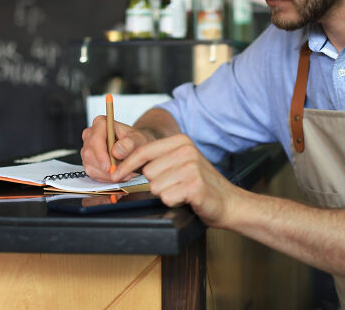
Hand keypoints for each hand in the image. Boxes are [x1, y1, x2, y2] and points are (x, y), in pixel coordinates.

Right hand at [80, 116, 154, 181]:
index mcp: (101, 123)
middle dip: (104, 168)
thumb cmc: (135, 141)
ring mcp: (87, 148)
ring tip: (123, 174)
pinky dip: (104, 177)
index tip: (109, 166)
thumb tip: (116, 151)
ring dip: (106, 174)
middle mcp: (90, 134)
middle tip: (121, 174)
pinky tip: (116, 175)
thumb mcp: (138, 140)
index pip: (95, 139)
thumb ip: (129, 144)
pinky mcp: (88, 160)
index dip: (100, 154)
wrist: (135, 148)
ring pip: (90, 165)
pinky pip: (92, 172)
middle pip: (89, 154)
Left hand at [111, 134, 242, 227]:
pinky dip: (174, 202)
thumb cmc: (199, 185)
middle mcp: (186, 150)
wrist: (229, 202)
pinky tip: (187, 199)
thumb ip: (155, 162)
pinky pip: (167, 197)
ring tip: (181, 192)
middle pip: (147, 172)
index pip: (143, 151)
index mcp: (180, 141)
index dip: (126, 165)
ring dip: (165, 194)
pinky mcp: (195, 185)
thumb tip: (121, 170)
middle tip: (173, 186)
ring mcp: (191, 167)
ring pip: (155, 187)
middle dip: (154, 184)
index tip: (115, 176)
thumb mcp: (178, 164)